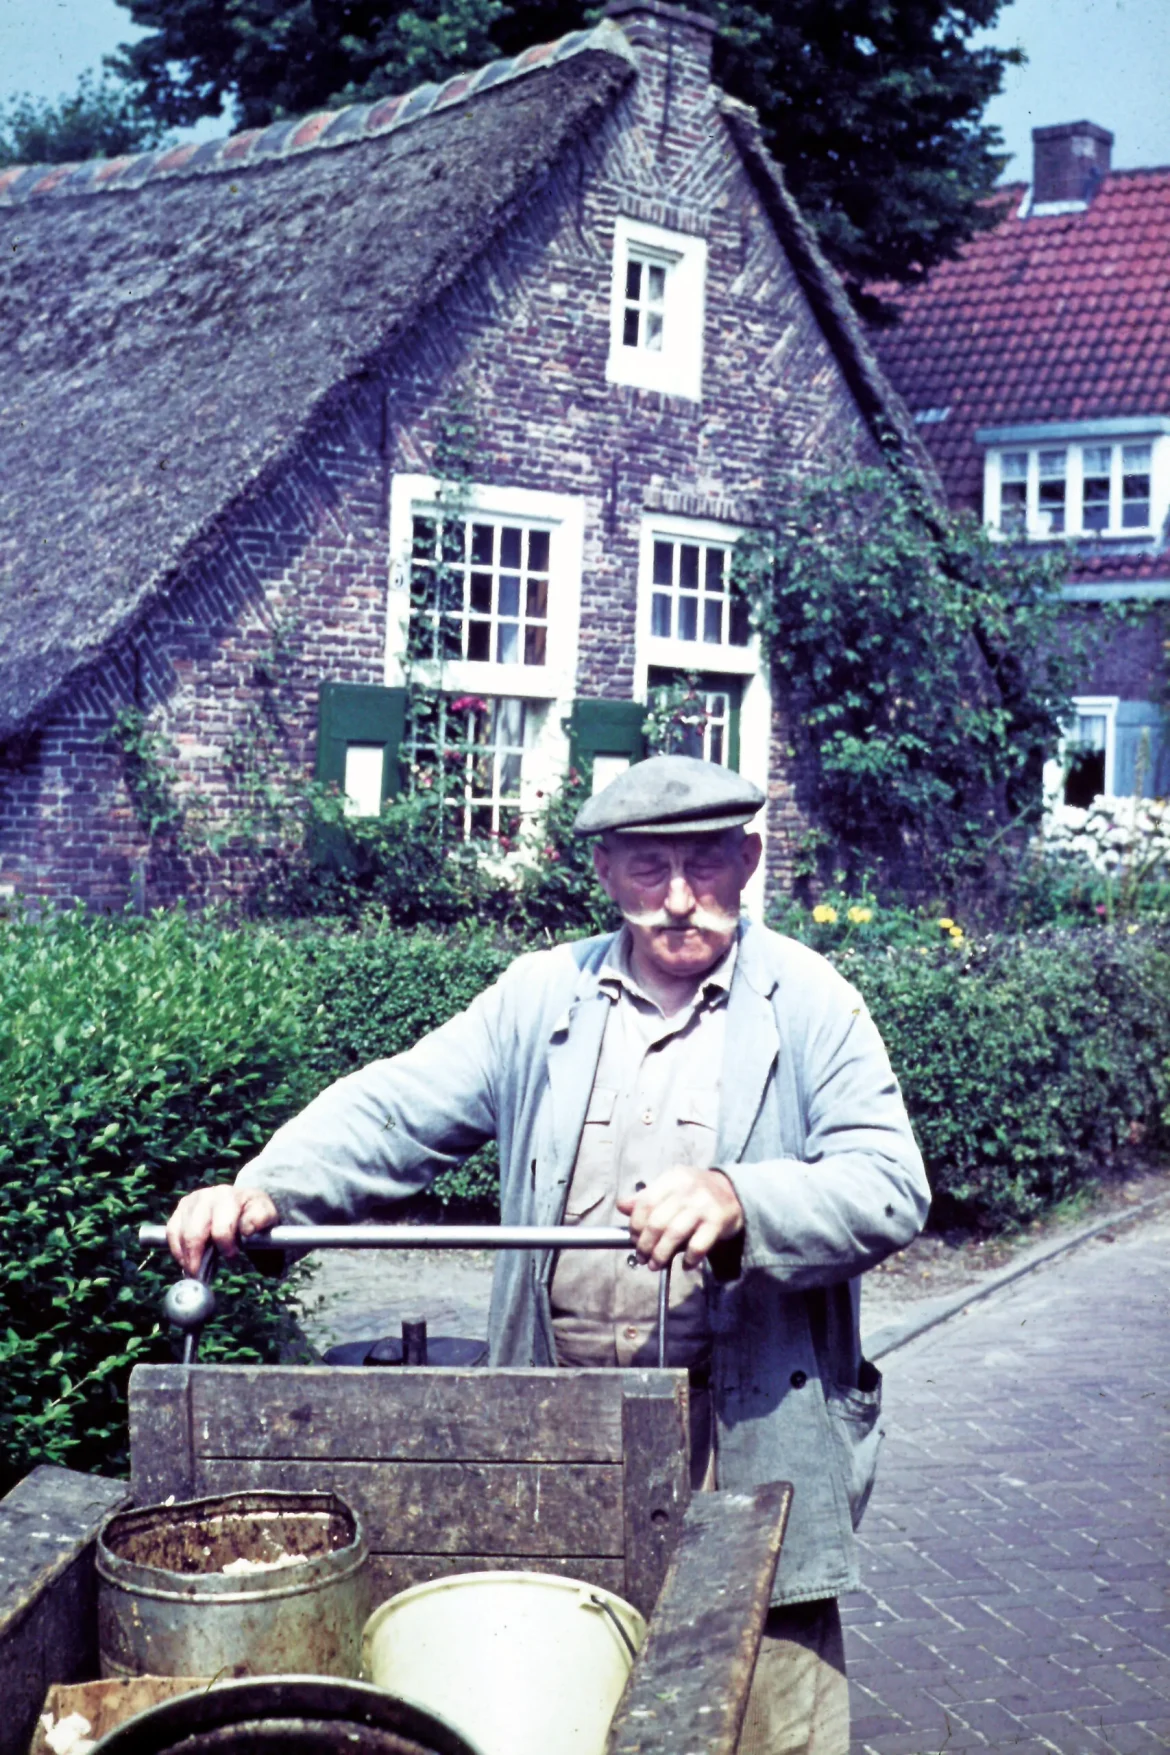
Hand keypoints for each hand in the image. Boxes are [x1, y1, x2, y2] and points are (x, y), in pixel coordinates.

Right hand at [166, 1184, 277, 1276]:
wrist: (243, 1201)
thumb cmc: (253, 1212)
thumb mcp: (266, 1214)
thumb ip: (261, 1219)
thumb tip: (247, 1229)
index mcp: (229, 1196)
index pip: (222, 1228)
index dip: (225, 1246)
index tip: (232, 1256)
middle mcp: (207, 1196)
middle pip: (195, 1233)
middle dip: (197, 1257)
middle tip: (201, 1275)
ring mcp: (192, 1201)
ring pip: (180, 1232)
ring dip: (185, 1256)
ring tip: (193, 1271)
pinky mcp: (181, 1208)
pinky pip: (171, 1231)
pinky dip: (176, 1249)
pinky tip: (184, 1261)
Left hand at [617, 1167, 743, 1270]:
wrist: (734, 1192)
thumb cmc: (697, 1192)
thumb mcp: (671, 1186)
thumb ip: (647, 1197)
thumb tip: (621, 1206)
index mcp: (673, 1178)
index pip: (645, 1203)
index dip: (636, 1225)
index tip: (634, 1238)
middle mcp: (687, 1189)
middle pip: (657, 1222)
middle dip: (645, 1244)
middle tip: (642, 1257)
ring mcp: (703, 1205)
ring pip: (674, 1235)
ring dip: (661, 1254)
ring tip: (656, 1264)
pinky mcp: (717, 1222)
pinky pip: (698, 1245)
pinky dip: (689, 1259)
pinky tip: (685, 1265)